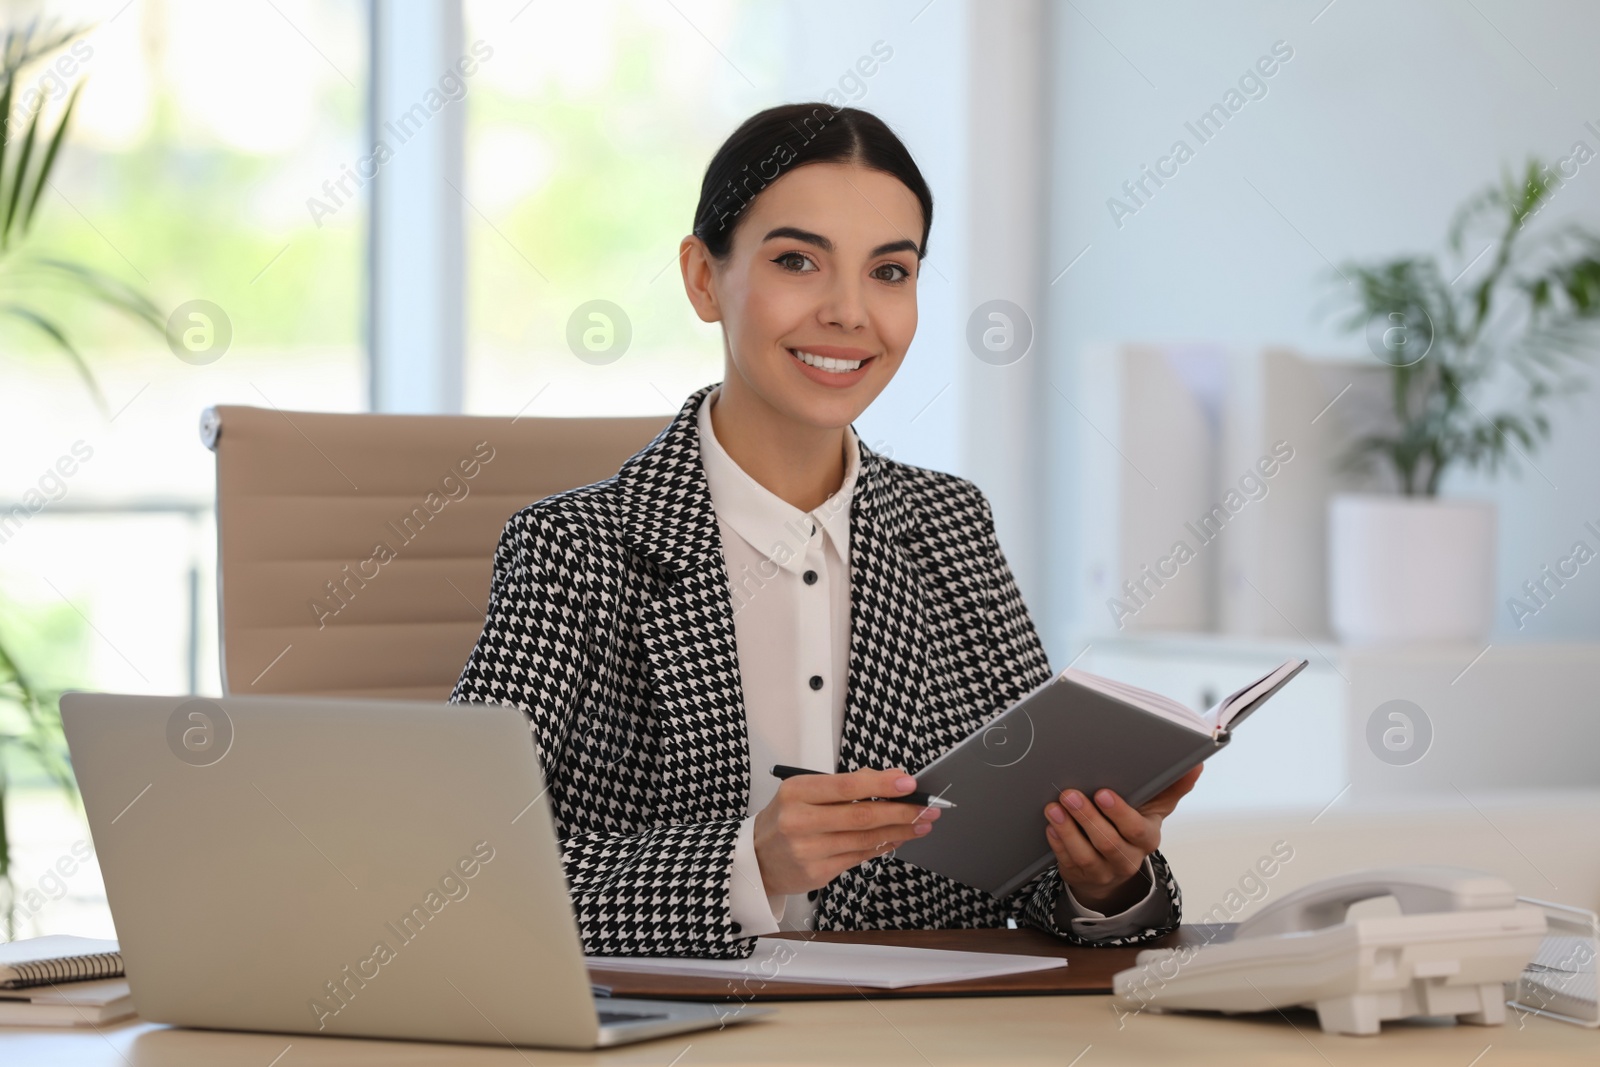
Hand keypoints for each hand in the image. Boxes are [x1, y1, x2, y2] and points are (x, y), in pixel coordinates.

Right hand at [752, 767, 940, 896]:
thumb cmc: (786, 818)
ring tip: (922, 823)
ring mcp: (809, 851)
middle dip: (901, 811)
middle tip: (928, 807)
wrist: (756, 859)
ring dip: (899, 831)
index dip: (882, 784)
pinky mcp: (819, 873)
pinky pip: (860, 857)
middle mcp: (800, 821)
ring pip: (865, 839)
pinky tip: (899, 838)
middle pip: (861, 815)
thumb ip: (845, 785)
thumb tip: (890, 779)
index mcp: (796, 792)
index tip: (909, 783)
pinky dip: (883, 846)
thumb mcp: (804, 792)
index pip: (847, 786)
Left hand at [1043, 765, 1202, 913]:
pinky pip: (1068, 863)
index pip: (1136, 829)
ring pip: (1086, 855)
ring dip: (1068, 831)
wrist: (1114, 865)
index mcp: (1147, 838)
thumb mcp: (1154, 808)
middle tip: (1070, 795)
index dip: (1119, 813)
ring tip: (1054, 808)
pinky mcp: (1082, 876)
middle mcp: (1128, 858)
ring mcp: (1104, 871)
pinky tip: (1051, 827)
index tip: (1102, 793)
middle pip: (1108, 842)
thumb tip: (1196, 765)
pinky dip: (1058, 844)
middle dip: (1088, 817)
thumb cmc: (1133, 827)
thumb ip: (1171, 786)